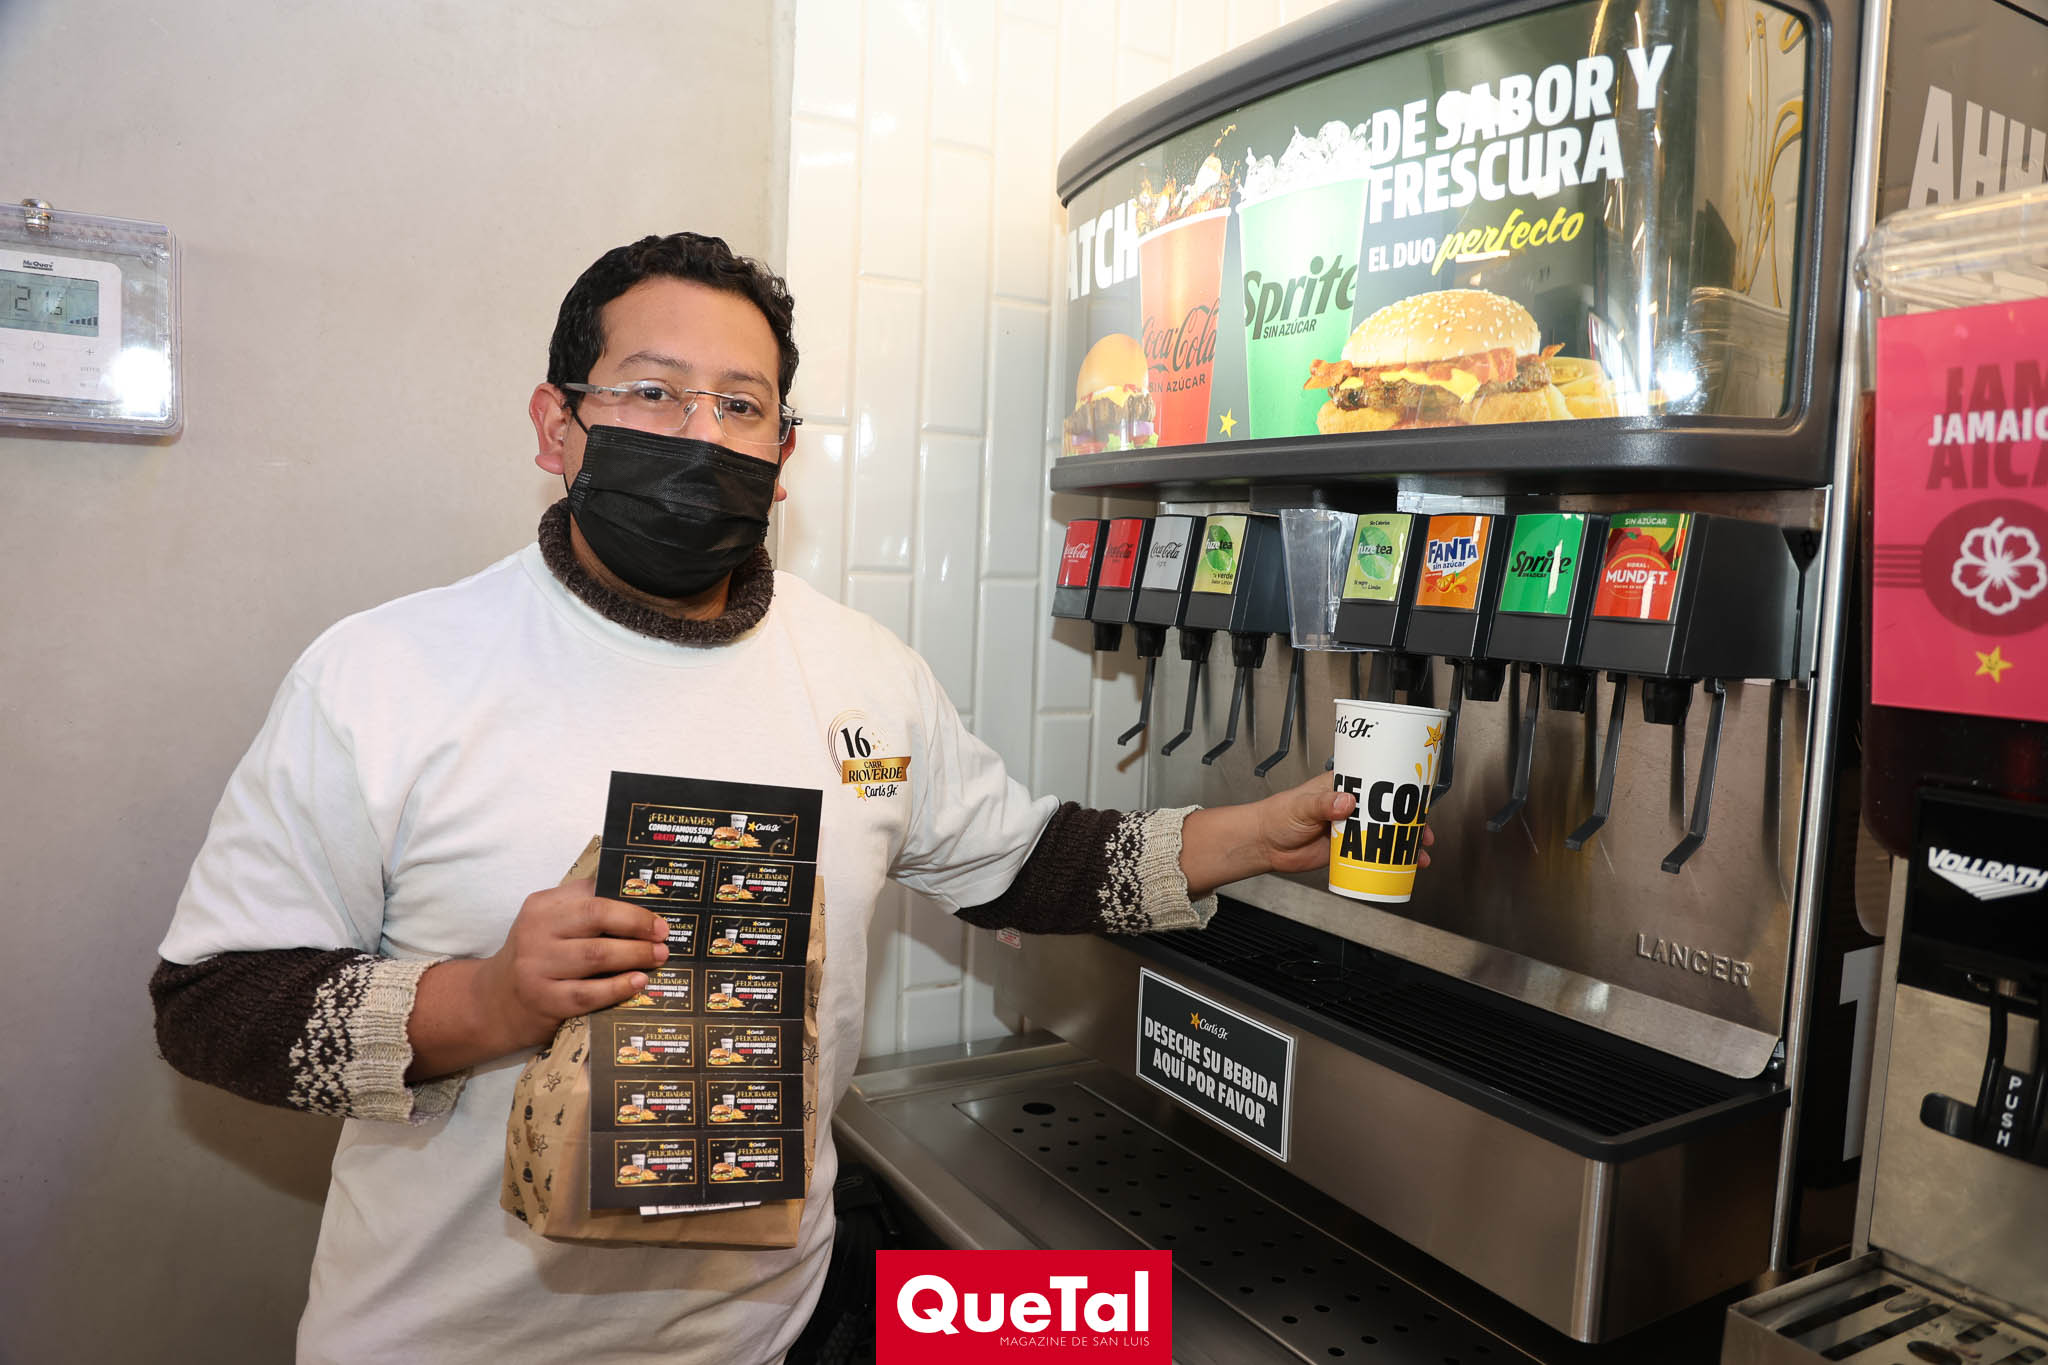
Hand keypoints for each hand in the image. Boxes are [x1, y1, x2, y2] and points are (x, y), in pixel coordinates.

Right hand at [471, 879, 670, 1050]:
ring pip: (596, 955)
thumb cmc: (537, 956)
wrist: (496, 1001)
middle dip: (637, 923)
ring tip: (658, 956)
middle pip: (596, 916)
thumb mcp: (549, 924)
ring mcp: (537, 967)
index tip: (657, 909)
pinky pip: (589, 993)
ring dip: (635, 954)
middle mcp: (536, 931)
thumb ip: (583, 908)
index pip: (592, 892)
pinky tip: (638, 982)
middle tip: (663, 934)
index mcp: (542, 905)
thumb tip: (638, 895)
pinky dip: (618, 987)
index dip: (629, 900)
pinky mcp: (544, 1000)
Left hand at [1179, 775, 1432, 899]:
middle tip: (1424, 832)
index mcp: (1342, 786)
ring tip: (1420, 854)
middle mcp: (1351, 805)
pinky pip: (1373, 854)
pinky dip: (1390, 860)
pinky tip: (1404, 867)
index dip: (1399, 789)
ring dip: (1404, 843)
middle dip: (1410, 821)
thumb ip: (1321, 804)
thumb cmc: (1277, 816)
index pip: (1377, 781)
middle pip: (1388, 811)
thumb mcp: (1301, 806)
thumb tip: (1345, 802)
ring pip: (1385, 833)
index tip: (1417, 797)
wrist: (1264, 846)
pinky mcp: (1347, 850)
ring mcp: (1351, 828)